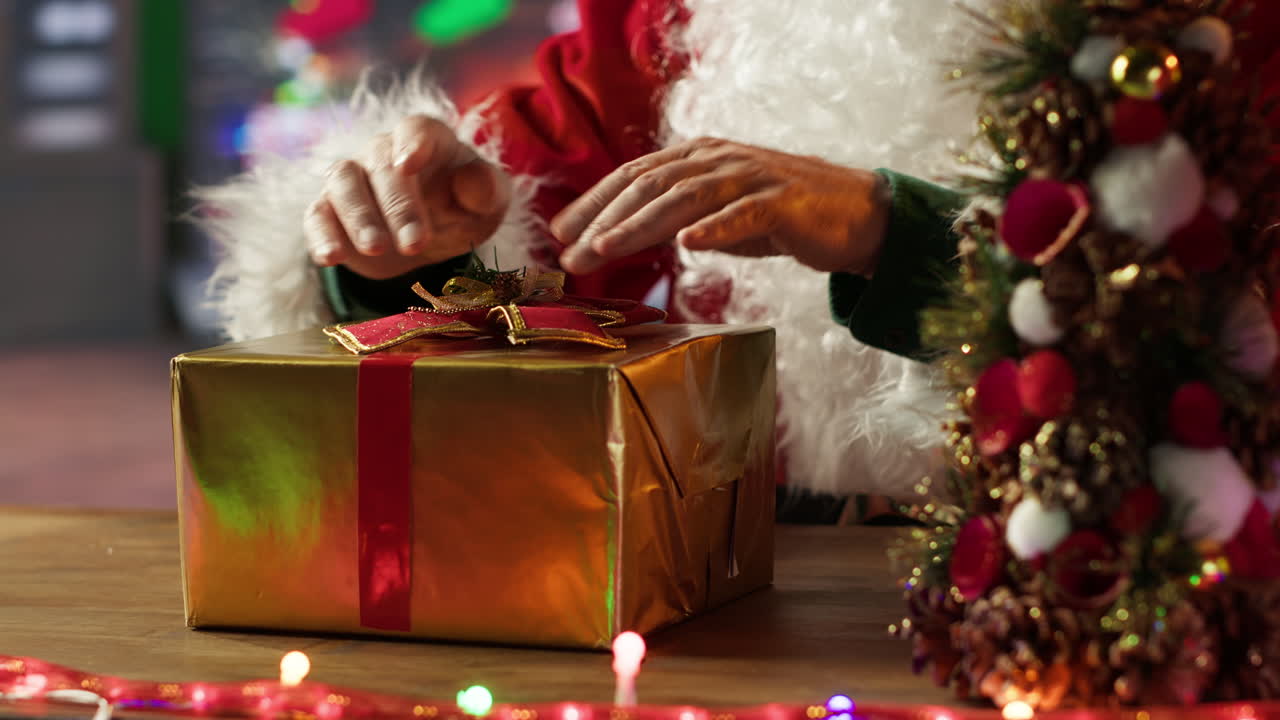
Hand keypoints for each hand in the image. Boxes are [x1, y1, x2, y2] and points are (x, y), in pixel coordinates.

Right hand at [304, 115, 510, 279]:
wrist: (433, 235)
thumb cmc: (463, 206)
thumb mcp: (488, 201)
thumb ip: (486, 188)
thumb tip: (473, 180)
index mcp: (426, 139)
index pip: (415, 129)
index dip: (412, 143)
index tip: (408, 164)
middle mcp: (383, 151)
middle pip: (381, 164)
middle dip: (398, 205)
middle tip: (415, 244)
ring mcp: (352, 178)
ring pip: (343, 183)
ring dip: (358, 216)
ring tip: (376, 248)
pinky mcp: (330, 211)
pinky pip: (317, 216)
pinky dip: (321, 235)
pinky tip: (330, 257)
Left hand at [553, 138, 890, 277]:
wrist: (854, 214)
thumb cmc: (782, 217)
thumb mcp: (718, 214)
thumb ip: (677, 218)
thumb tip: (627, 235)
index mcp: (699, 157)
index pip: (634, 176)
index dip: (594, 202)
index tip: (561, 232)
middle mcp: (719, 159)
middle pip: (650, 186)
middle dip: (605, 220)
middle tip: (573, 253)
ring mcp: (751, 178)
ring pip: (685, 198)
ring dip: (642, 225)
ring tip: (609, 247)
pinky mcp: (782, 203)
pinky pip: (743, 215)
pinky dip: (714, 229)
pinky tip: (687, 245)